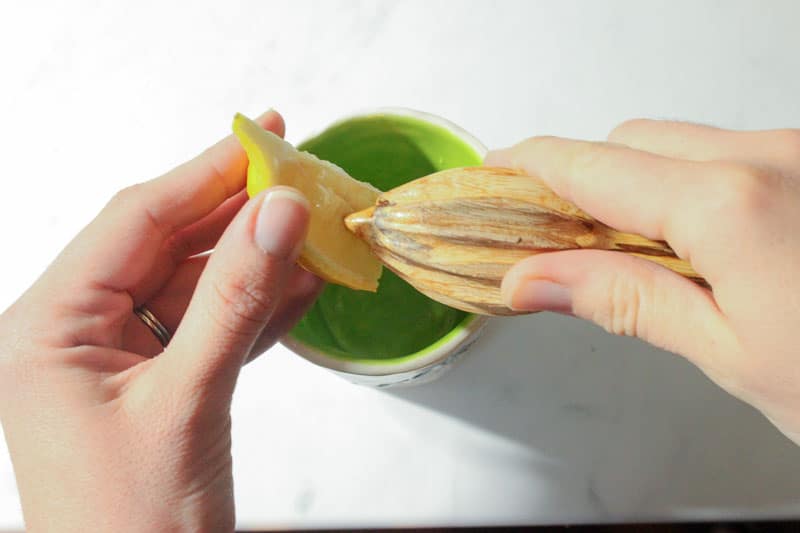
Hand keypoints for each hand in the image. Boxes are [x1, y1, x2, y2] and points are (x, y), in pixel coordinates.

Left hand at [0, 110, 322, 530]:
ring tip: (316, 227)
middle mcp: (79, 333)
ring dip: (260, 260)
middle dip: (239, 214)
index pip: (135, 222)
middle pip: (170, 246)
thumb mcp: (187, 400)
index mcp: (48, 329)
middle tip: (297, 176)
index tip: (262, 141)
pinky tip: (304, 283)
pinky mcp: (164, 380)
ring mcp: (124, 357)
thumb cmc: (131, 525)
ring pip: (200, 284)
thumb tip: (277, 214)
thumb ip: (235, 300)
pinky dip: (261, 306)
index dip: (204, 176)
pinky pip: (215, 325)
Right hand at [487, 120, 799, 443]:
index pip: (592, 167)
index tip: (492, 175)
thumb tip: (535, 279)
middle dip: (584, 179)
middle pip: (635, 141)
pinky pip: (734, 153)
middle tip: (556, 239)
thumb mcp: (731, 354)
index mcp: (731, 205)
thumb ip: (624, 300)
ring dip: (640, 185)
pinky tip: (700, 244)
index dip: (529, 165)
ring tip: (634, 255)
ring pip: (686, 143)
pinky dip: (691, 186)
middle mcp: (772, 155)